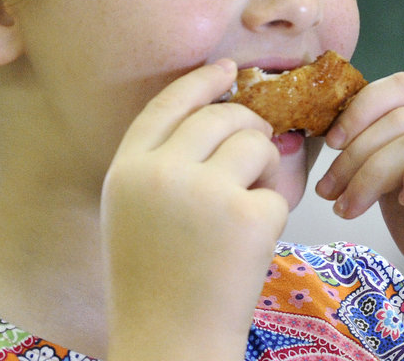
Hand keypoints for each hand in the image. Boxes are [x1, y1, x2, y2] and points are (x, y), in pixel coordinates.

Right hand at [101, 60, 287, 360]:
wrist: (169, 344)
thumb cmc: (153, 282)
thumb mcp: (133, 211)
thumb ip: (159, 163)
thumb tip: (215, 115)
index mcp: (127, 168)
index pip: (168, 103)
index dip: (200, 81)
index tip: (226, 69)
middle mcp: (161, 171)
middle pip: (221, 116)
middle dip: (248, 125)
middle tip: (257, 150)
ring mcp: (204, 193)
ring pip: (255, 143)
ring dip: (265, 167)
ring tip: (251, 204)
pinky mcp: (246, 217)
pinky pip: (276, 191)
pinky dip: (272, 213)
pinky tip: (251, 245)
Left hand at [316, 72, 403, 324]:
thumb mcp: (393, 176)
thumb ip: (378, 143)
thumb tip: (331, 124)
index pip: (402, 85)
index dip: (358, 109)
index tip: (330, 143)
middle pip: (401, 115)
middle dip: (354, 153)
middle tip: (329, 190)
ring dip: (369, 177)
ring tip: (350, 208)